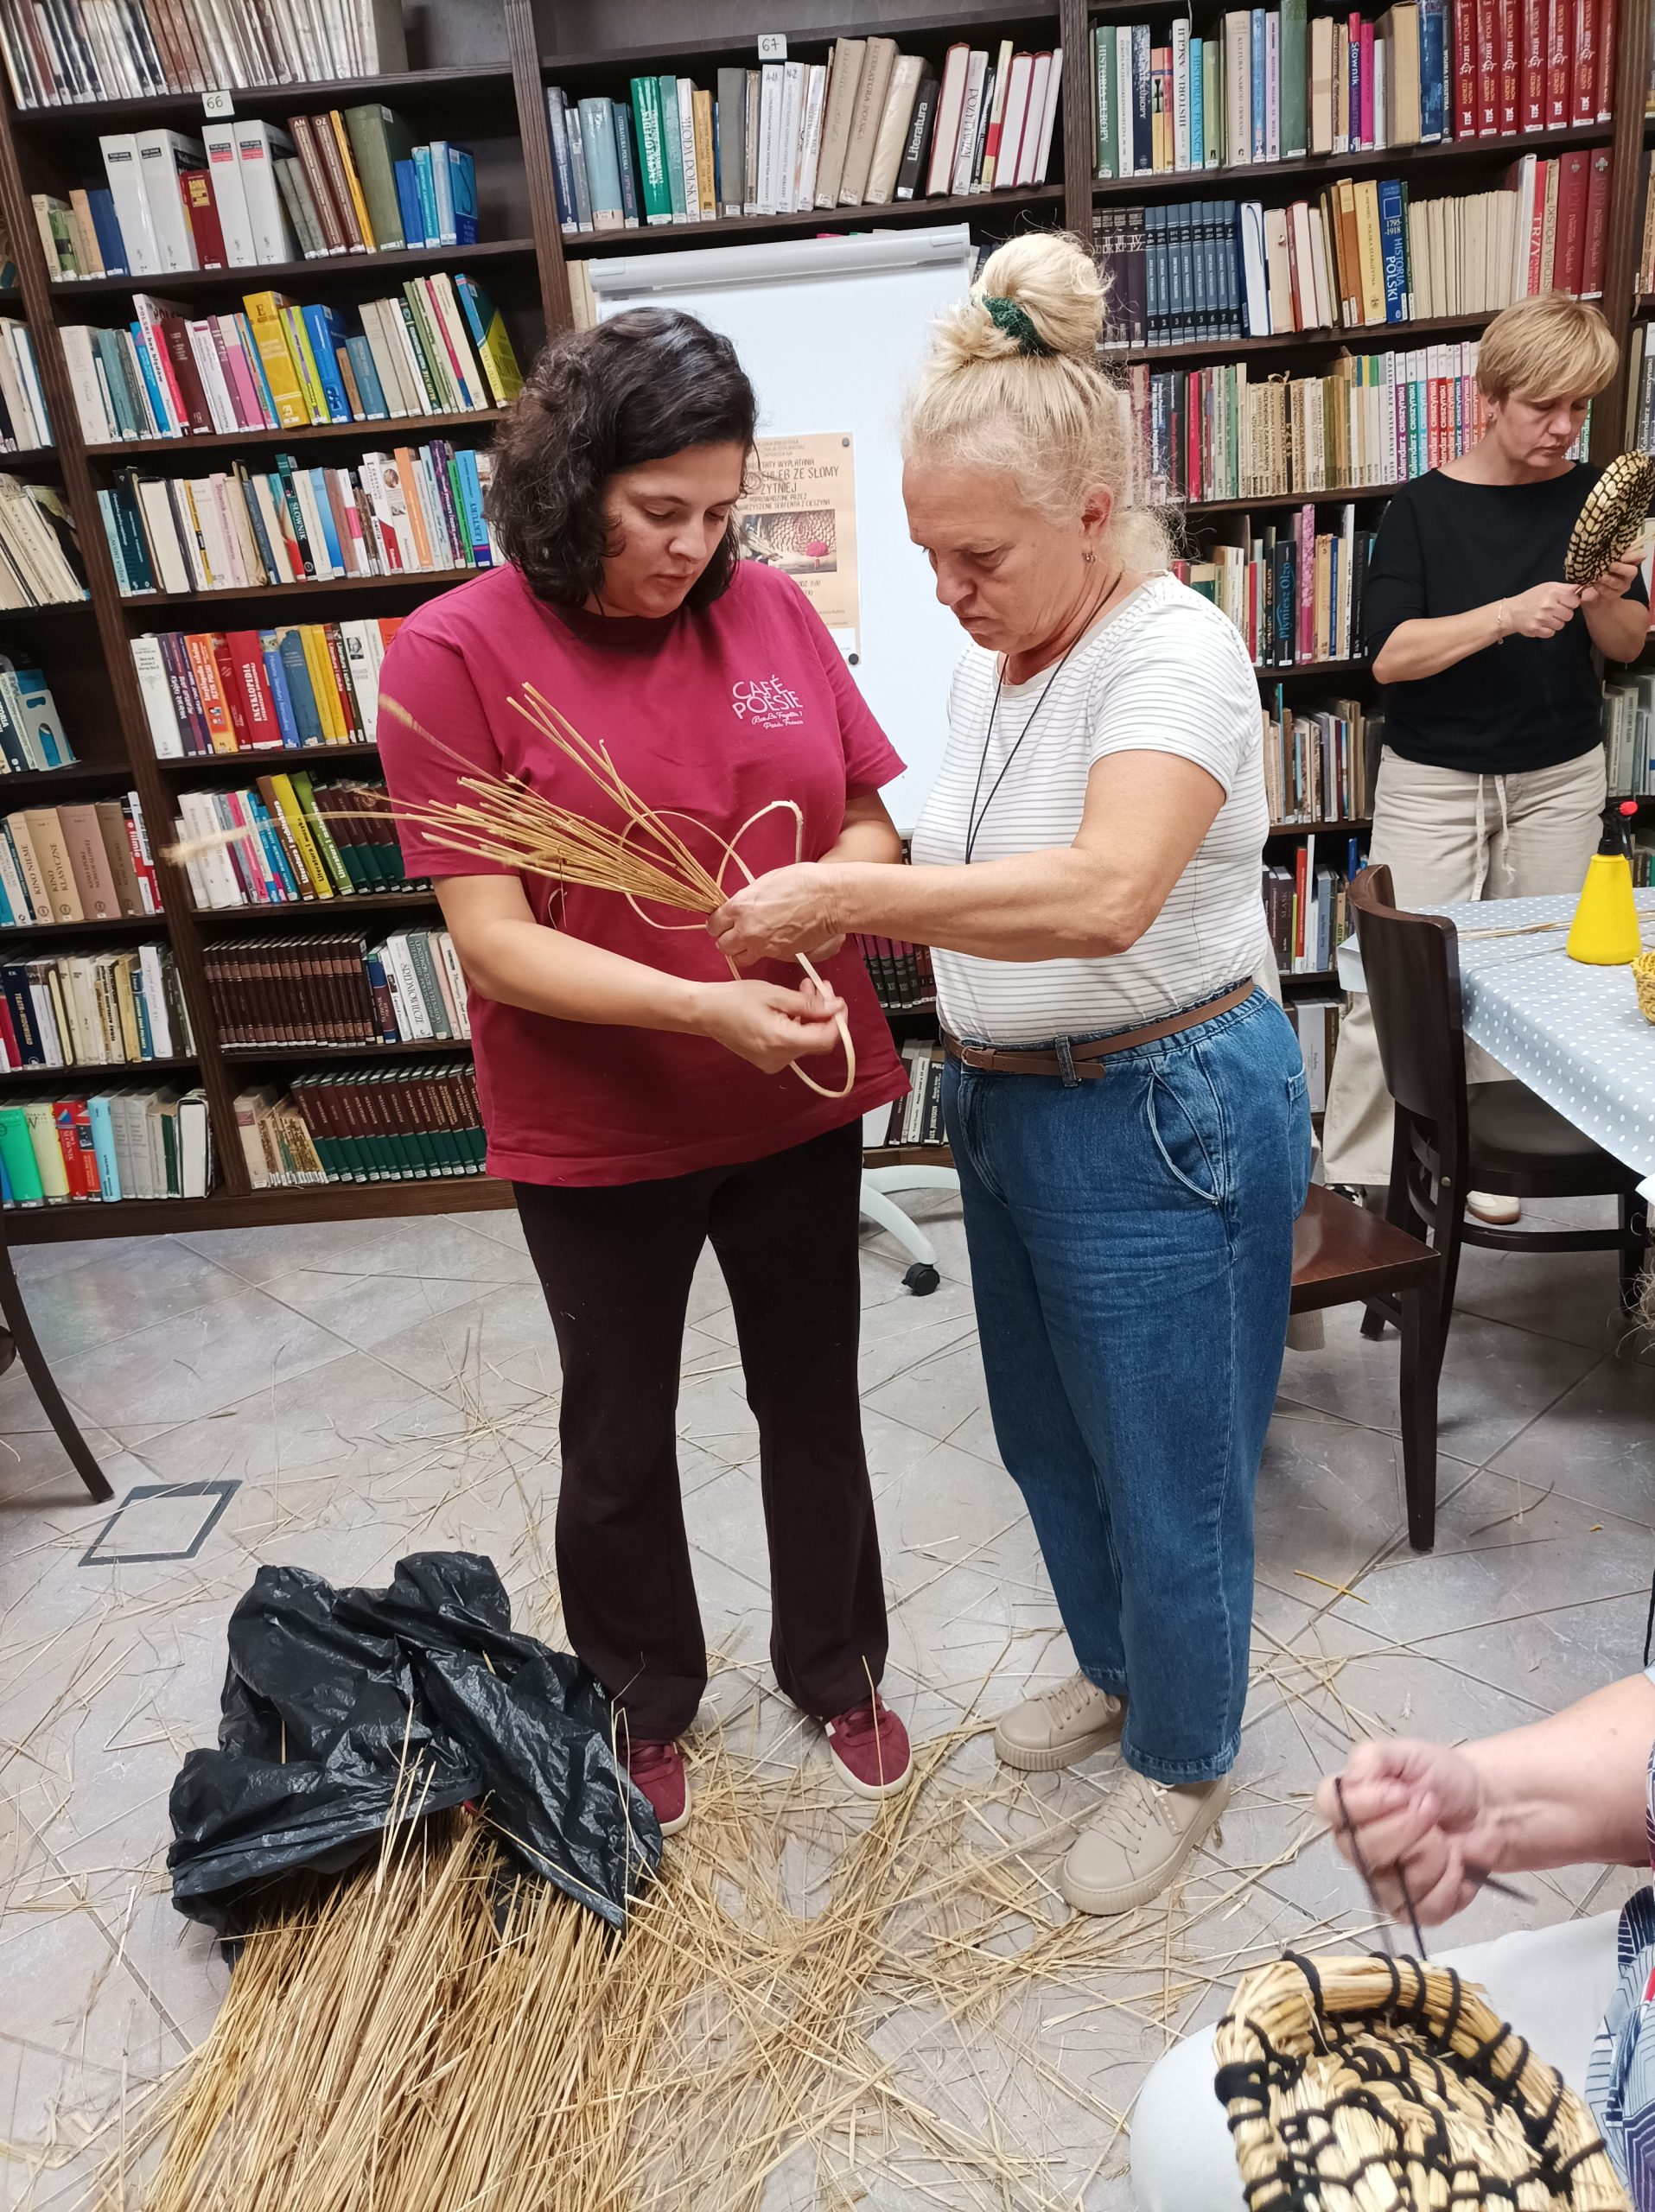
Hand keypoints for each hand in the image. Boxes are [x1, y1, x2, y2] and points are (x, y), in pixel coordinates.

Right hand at [690, 975, 844, 1074]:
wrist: (704, 1012)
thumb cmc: (735, 998)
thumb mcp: (775, 994)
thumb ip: (809, 1004)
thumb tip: (837, 1007)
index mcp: (782, 1042)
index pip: (826, 1039)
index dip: (838, 1020)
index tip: (836, 999)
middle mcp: (781, 1059)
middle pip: (818, 1041)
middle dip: (824, 1014)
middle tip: (819, 986)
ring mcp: (774, 1063)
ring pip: (807, 1041)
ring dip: (811, 1016)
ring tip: (804, 990)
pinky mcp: (768, 1060)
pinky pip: (793, 1044)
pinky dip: (798, 1025)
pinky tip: (792, 1006)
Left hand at [710, 864, 840, 964]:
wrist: (830, 899)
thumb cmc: (802, 883)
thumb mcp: (766, 881)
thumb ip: (749, 898)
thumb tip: (743, 905)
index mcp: (740, 907)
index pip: (714, 924)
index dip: (718, 924)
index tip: (724, 922)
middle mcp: (747, 929)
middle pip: (723, 946)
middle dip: (728, 939)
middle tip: (737, 933)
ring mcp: (764, 945)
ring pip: (740, 958)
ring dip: (743, 951)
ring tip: (753, 942)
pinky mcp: (780, 955)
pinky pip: (763, 957)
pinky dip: (764, 952)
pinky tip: (773, 940)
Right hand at [1315, 1738, 1501, 1926]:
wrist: (1487, 1807)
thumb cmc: (1443, 1778)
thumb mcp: (1407, 1754)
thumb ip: (1371, 1758)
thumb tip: (1350, 1780)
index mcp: (1349, 1806)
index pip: (1330, 1808)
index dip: (1366, 1804)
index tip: (1403, 1793)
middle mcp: (1357, 1846)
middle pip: (1364, 1850)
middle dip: (1409, 1828)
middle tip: (1432, 1809)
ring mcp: (1383, 1882)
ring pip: (1394, 1884)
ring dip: (1433, 1857)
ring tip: (1447, 1839)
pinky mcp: (1413, 1908)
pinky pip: (1421, 1909)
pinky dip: (1448, 1885)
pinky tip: (1456, 1865)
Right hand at [1502, 581, 1582, 638]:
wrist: (1512, 611)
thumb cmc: (1532, 597)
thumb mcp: (1548, 587)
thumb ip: (1566, 588)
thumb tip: (1583, 587)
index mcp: (1553, 592)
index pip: (1575, 601)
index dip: (1571, 603)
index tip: (1564, 602)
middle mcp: (1547, 605)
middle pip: (1569, 615)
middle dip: (1563, 613)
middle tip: (1553, 611)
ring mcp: (1541, 618)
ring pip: (1561, 625)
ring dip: (1555, 622)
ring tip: (1546, 617)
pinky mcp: (1536, 629)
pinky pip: (1551, 633)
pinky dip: (1547, 630)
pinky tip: (1541, 624)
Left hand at [1581, 556, 1643, 605]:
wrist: (1600, 591)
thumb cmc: (1604, 567)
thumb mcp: (1609, 557)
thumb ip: (1610, 552)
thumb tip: (1602, 543)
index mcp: (1631, 561)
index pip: (1640, 555)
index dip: (1633, 555)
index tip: (1622, 556)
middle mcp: (1629, 573)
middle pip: (1632, 571)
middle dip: (1620, 568)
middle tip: (1610, 565)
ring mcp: (1622, 585)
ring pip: (1617, 583)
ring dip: (1608, 578)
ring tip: (1599, 575)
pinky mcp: (1612, 595)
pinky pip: (1607, 591)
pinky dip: (1599, 586)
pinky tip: (1592, 582)